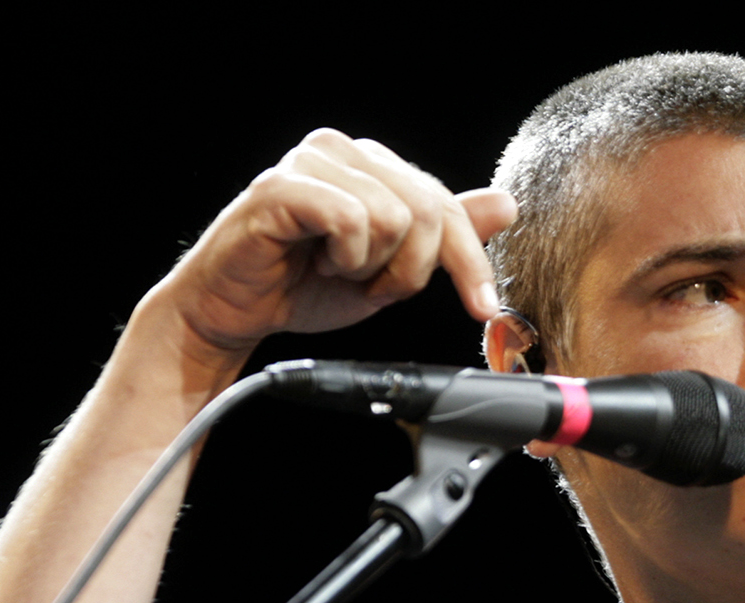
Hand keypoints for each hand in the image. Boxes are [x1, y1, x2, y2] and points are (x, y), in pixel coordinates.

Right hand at [152, 128, 515, 363]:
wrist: (238, 310)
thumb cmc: (305, 286)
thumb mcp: (393, 269)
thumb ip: (446, 236)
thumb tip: (506, 204)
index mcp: (375, 166)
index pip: (446, 205)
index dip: (469, 261)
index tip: (482, 307)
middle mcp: (345, 151)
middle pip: (429, 210)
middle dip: (411, 269)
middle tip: (372, 286)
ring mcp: (312, 161)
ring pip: (394, 218)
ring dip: (371, 266)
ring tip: (335, 270)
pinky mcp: (283, 185)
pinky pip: (352, 220)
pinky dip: (343, 257)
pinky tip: (316, 261)